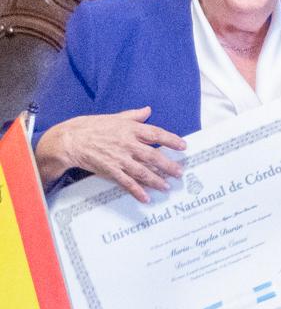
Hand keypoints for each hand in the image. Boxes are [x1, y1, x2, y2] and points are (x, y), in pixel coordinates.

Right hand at [35, 108, 185, 203]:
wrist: (69, 140)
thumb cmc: (91, 126)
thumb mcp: (115, 117)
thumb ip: (134, 116)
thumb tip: (148, 110)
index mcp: (130, 129)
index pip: (156, 134)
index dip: (171, 140)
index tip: (183, 145)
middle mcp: (127, 144)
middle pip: (153, 156)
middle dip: (168, 165)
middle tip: (179, 172)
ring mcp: (119, 159)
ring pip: (142, 171)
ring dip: (156, 180)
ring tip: (167, 186)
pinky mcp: (110, 170)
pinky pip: (126, 182)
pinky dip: (137, 191)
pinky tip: (146, 197)